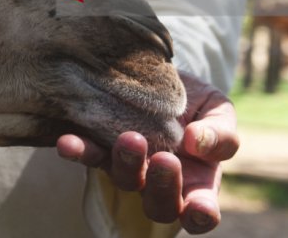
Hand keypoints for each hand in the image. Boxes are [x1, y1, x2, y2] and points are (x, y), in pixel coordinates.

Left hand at [57, 72, 238, 233]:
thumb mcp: (217, 109)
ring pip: (124, 180)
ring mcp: (125, 167)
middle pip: (159, 205)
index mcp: (196, 179)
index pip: (200, 211)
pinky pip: (86, 155)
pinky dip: (77, 151)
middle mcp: (157, 180)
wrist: (155, 73)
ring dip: (126, 164)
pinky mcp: (99, 147)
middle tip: (165, 159)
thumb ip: (220, 132)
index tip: (198, 207)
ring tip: (130, 139)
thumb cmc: (194, 101)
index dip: (200, 215)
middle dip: (162, 186)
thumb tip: (199, 144)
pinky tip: (67, 142)